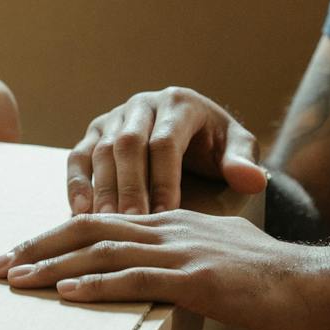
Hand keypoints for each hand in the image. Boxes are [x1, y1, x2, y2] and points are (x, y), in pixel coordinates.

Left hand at [0, 210, 329, 329]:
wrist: (317, 284)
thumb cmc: (270, 283)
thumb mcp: (216, 263)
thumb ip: (179, 265)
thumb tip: (149, 283)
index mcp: (172, 223)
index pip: (99, 221)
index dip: (53, 236)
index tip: (17, 254)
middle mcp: (170, 228)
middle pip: (88, 228)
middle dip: (37, 247)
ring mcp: (183, 252)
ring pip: (103, 250)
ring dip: (54, 266)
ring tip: (16, 280)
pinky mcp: (197, 279)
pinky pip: (137, 278)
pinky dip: (97, 283)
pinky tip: (67, 293)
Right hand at [68, 87, 268, 214]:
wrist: (195, 131)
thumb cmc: (216, 146)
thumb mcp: (237, 148)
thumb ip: (243, 162)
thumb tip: (252, 180)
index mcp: (179, 103)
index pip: (165, 142)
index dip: (163, 179)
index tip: (165, 215)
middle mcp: (143, 104)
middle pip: (128, 145)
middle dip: (129, 187)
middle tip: (131, 224)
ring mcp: (115, 117)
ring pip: (101, 151)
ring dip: (103, 190)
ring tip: (106, 226)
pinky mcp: (94, 133)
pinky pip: (78, 157)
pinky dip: (76, 184)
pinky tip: (79, 213)